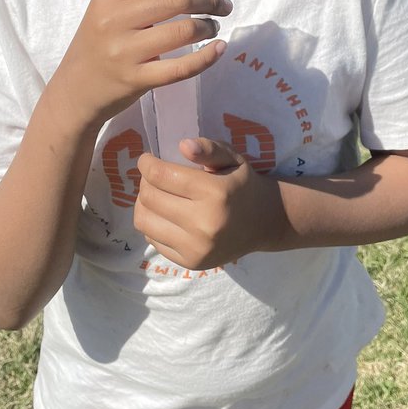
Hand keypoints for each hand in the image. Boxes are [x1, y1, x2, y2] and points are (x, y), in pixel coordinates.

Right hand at [49, 0, 232, 130]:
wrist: (74, 92)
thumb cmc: (98, 47)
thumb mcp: (108, 13)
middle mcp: (114, 20)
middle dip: (210, 0)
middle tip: (224, 6)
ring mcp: (124, 51)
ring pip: (183, 31)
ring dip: (208, 26)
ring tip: (214, 28)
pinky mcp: (135, 80)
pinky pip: (181, 67)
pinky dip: (207, 57)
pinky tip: (219, 49)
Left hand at [134, 137, 285, 269]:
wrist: (264, 223)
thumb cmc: (243, 184)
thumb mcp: (232, 158)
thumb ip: (209, 148)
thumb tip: (183, 146)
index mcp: (215, 193)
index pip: (161, 176)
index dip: (147, 164)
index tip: (147, 159)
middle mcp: (204, 224)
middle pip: (150, 198)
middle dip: (145, 182)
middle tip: (153, 176)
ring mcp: (196, 248)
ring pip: (145, 221)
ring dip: (143, 203)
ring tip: (155, 195)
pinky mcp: (191, 263)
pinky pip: (152, 240)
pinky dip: (153, 224)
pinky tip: (165, 215)